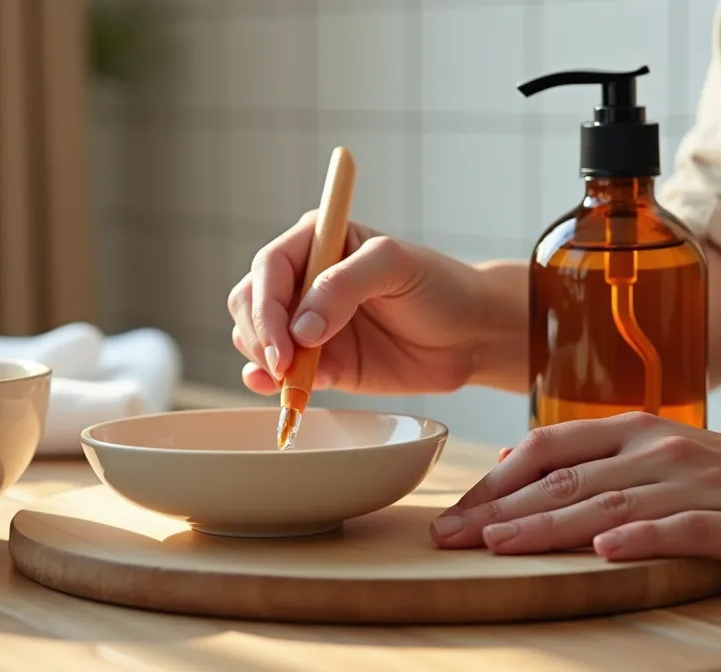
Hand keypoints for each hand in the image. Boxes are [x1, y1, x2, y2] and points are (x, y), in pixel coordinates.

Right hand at [226, 210, 523, 395]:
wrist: (470, 336)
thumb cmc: (440, 288)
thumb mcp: (397, 267)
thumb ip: (347, 285)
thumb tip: (301, 329)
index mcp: (319, 242)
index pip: (269, 268)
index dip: (266, 306)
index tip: (283, 343)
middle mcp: (304, 280)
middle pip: (250, 303)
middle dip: (259, 335)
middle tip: (285, 366)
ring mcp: (307, 323)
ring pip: (254, 338)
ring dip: (263, 361)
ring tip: (292, 380)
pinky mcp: (317, 361)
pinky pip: (276, 371)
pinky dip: (267, 382)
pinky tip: (276, 391)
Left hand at [430, 412, 720, 576]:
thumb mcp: (654, 452)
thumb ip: (590, 458)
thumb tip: (513, 466)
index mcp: (631, 431)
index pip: (546, 450)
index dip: (494, 482)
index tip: (451, 513)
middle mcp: (655, 451)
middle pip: (564, 481)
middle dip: (499, 512)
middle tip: (447, 537)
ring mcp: (693, 484)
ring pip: (608, 504)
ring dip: (548, 525)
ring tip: (498, 545)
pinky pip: (682, 528)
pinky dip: (643, 537)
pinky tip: (607, 550)